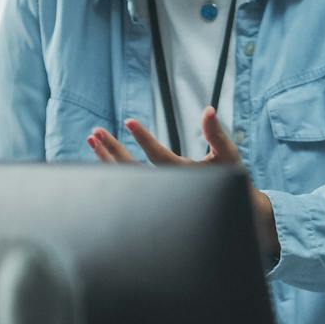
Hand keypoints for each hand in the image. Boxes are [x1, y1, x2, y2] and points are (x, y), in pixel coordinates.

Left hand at [88, 107, 279, 266]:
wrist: (230, 212)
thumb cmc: (231, 181)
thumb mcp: (228, 156)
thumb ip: (217, 134)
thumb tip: (208, 111)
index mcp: (184, 176)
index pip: (159, 156)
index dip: (144, 139)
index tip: (128, 122)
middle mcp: (167, 189)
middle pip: (133, 170)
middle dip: (113, 150)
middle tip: (96, 133)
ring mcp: (158, 195)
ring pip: (126, 178)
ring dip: (107, 158)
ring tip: (93, 138)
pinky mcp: (153, 197)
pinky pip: (128, 183)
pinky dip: (112, 167)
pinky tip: (101, 154)